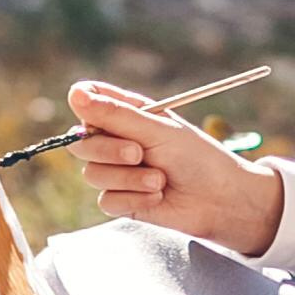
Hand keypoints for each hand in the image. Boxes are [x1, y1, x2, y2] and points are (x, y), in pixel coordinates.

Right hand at [68, 80, 284, 256]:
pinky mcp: (122, 200)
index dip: (83, 103)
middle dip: (108, 151)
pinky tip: (158, 197)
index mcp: (127, 112)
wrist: (220, 200)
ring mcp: (118, 171)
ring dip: (128, 179)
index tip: (90, 115)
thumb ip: (115, 115)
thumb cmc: (197, 157)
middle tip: (139, 154)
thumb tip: (74, 94)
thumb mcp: (157, 130)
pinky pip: (107, 200)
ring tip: (159, 180)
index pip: (88, 98)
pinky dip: (134, 199)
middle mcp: (118, 140)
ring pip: (92, 174)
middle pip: (81, 142)